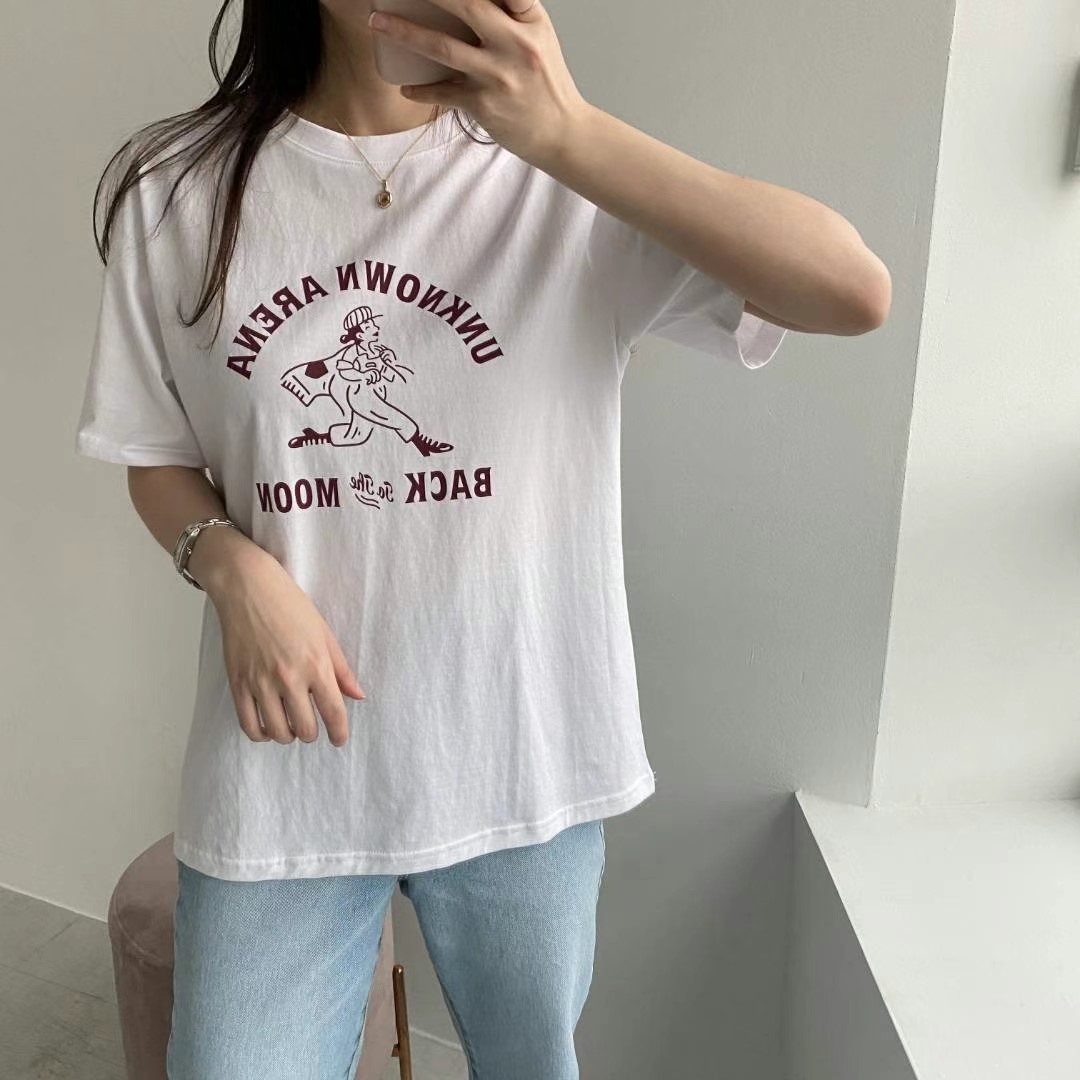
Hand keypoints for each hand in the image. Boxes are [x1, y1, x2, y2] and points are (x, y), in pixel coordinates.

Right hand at [209, 550, 365, 746]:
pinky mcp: (238, 684)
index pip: (334, 712)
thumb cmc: (290, 606)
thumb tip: (357, 696)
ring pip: (278, 732)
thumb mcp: (324, 634)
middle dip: (312, 732)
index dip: (340, 732)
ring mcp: (261, 683)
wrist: (248, 588)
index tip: (339, 739)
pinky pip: (249, 725)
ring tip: (290, 725)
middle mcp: (289, 678)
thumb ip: (341, 669)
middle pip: (305, 728)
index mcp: (316, 665)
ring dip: (287, 735)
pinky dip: (261, 734)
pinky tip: (268, 727)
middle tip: (312, 724)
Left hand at [369, 0, 590, 165]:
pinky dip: (422, 90)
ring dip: (404, 33)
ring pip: (443, 48)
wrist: (562, 132)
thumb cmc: (545, 83)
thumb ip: (511, 12)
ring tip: (378, 23)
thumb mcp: (538, 37)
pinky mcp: (484, 104)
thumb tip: (464, 4)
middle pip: (465, 5)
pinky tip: (406, 87)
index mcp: (529, 20)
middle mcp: (516, 44)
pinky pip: (444, 92)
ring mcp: (498, 75)